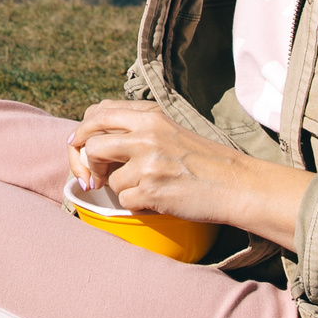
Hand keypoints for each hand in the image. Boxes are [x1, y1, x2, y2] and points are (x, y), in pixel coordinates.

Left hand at [67, 100, 309, 251]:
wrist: (239, 184)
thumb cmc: (206, 161)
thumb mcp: (172, 130)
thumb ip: (138, 128)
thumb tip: (95, 136)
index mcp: (151, 115)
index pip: (99, 113)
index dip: (82, 130)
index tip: (78, 143)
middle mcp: (147, 134)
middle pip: (92, 143)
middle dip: (87, 162)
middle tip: (96, 177)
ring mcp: (149, 162)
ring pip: (108, 177)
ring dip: (120, 188)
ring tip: (146, 188)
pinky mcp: (152, 189)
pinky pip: (125, 200)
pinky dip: (136, 204)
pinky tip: (157, 200)